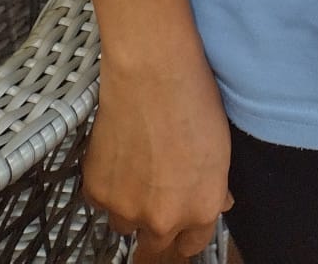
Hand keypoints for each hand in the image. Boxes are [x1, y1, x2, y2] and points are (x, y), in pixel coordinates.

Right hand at [81, 54, 234, 261]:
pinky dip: (107, 185)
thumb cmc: (192, 98)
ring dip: (129, 207)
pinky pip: (100, 202)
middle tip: (153, 200)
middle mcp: (164, 219)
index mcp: (201, 209)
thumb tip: (218, 202)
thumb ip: (215, 185)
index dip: (186, 233)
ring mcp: (127, 209)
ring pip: (124, 224)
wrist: (152, 71)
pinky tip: (117, 154)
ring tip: (135, 168)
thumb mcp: (220, 147)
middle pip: (155, 246)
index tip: (180, 227)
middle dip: (156, 229)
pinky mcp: (98, 191)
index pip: (192, 245)